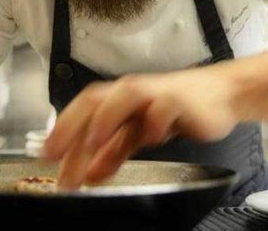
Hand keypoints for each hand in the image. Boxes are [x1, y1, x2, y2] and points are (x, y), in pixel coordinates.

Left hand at [42, 67, 240, 188]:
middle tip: (55, 154)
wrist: (221, 95)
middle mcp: (133, 93)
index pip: (83, 109)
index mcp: (119, 98)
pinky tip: (150, 138)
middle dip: (73, 125)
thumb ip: (114, 151)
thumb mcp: (140, 133)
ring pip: (127, 95)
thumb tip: (88, 174)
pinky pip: (166, 105)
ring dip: (107, 118)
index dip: (62, 129)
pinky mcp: (183, 100)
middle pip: (97, 100)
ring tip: (92, 143)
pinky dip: (156, 120)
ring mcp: (157, 93)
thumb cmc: (177, 109)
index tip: (45, 154)